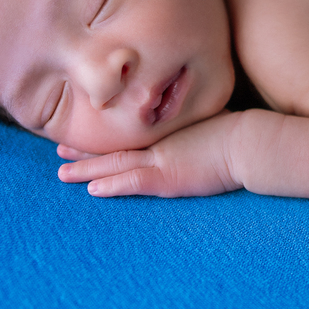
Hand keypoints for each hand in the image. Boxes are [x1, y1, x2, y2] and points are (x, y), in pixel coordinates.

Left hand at [56, 113, 242, 197]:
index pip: (129, 132)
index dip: (105, 133)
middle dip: (85, 149)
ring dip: (86, 167)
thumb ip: (197, 124)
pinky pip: (131, 182)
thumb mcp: (213, 119)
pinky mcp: (168, 178)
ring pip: (114, 163)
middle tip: (59, 149)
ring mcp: (162, 159)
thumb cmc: (239, 130)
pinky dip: (110, 185)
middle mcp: (159, 141)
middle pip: (115, 145)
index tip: (85, 130)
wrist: (249, 141)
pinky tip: (91, 189)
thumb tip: (195, 126)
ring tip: (62, 172)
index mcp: (168, 128)